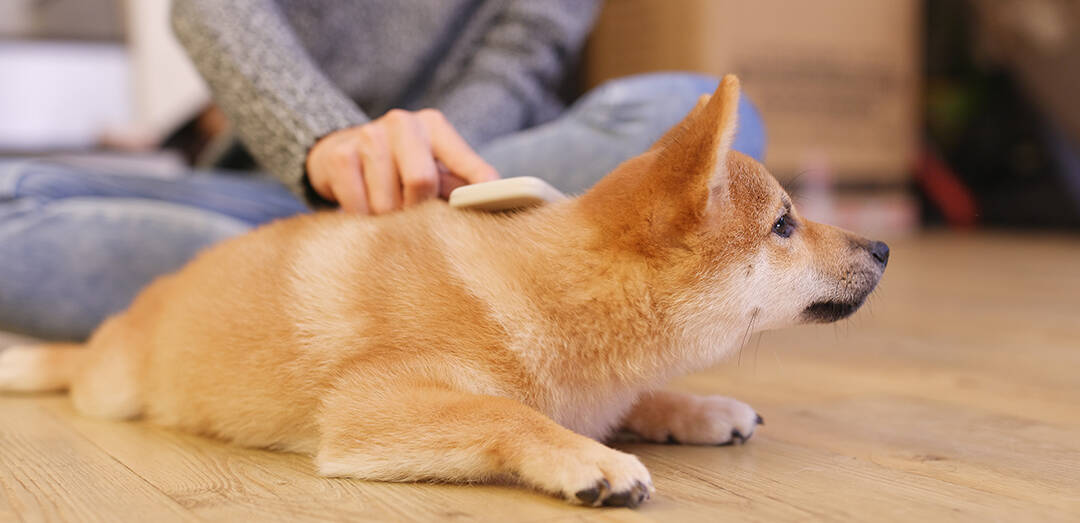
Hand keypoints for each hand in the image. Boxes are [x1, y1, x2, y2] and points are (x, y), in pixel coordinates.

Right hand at [306, 109, 498, 213]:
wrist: (337, 152)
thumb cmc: (397, 167)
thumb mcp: (430, 167)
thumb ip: (458, 185)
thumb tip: (493, 206)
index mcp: (433, 126)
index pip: (464, 159)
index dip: (480, 184)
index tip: (494, 201)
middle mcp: (403, 123)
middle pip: (421, 181)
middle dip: (418, 210)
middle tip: (413, 219)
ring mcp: (368, 135)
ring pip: (388, 202)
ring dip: (388, 220)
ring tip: (385, 212)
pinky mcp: (341, 156)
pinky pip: (359, 207)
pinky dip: (363, 219)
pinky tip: (362, 209)